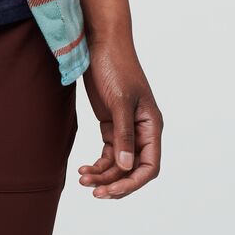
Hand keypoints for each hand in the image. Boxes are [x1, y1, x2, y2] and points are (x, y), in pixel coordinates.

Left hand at [78, 36, 162, 198]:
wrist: (99, 43)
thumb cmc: (115, 66)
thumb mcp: (120, 101)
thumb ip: (124, 134)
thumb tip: (127, 167)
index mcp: (152, 126)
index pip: (149, 166)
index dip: (133, 183)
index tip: (112, 191)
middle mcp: (141, 130)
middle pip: (132, 169)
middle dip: (114, 182)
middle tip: (93, 191)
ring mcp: (125, 127)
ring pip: (118, 162)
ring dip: (102, 174)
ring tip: (82, 179)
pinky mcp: (110, 122)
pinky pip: (108, 152)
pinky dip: (97, 162)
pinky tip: (83, 168)